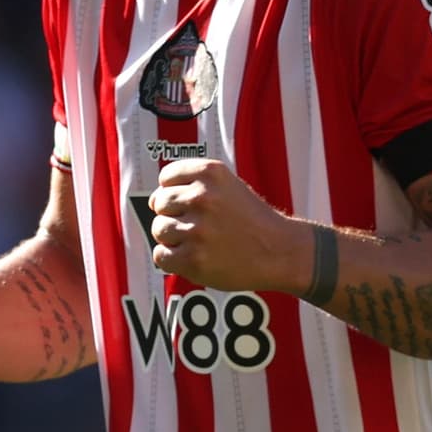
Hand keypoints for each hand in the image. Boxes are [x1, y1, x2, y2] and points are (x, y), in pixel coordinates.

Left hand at [147, 159, 301, 292]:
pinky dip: (171, 259)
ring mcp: (197, 229)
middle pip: (160, 203)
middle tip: (198, 225)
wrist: (279, 250)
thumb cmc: (250, 218)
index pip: (166, 177)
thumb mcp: (228, 185)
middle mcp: (202, 197)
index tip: (192, 203)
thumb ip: (194, 184)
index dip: (175, 191)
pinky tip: (191, 256)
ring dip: (173, 238)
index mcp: (210, 173)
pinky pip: (161, 256)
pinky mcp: (194, 258)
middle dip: (174, 215)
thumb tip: (153, 200)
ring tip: (198, 242)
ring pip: (159, 229)